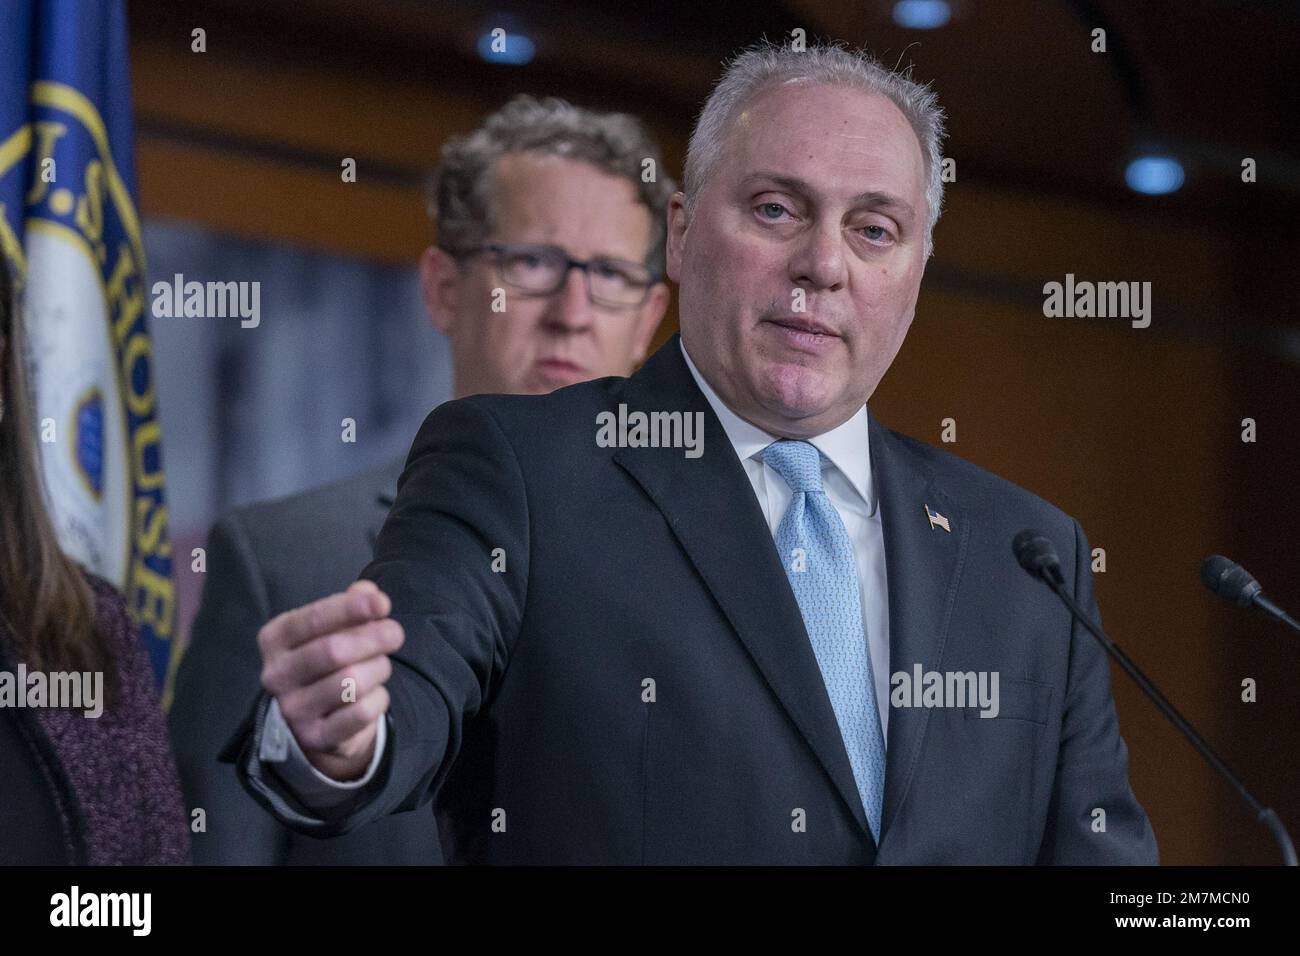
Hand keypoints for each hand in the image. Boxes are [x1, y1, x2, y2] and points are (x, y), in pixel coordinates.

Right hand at [257, 580, 403, 780]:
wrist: (316, 718)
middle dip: (373, 638)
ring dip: (378, 668)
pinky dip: (379, 699)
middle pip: (333, 651)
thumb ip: (351, 605)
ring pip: (350, 682)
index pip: (312, 619)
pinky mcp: (314, 737)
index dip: (350, 609)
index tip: (383, 604)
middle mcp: (275, 675)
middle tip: (396, 634)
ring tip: (381, 665)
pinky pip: (359, 713)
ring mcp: (291, 710)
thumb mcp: (332, 628)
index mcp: (274, 639)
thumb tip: (369, 593)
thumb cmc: (326, 660)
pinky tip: (376, 693)